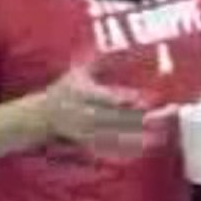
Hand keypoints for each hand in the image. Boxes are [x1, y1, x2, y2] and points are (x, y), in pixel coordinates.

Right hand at [42, 63, 171, 157]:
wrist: (43, 116)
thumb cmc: (64, 89)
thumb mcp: (78, 72)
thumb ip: (98, 63)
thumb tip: (119, 51)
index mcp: (82, 93)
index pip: (105, 96)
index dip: (123, 98)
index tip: (142, 100)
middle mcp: (84, 112)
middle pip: (113, 117)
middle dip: (135, 119)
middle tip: (157, 119)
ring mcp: (85, 130)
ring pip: (112, 135)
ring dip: (134, 137)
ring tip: (155, 137)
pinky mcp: (87, 143)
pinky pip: (107, 147)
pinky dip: (123, 149)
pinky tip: (140, 148)